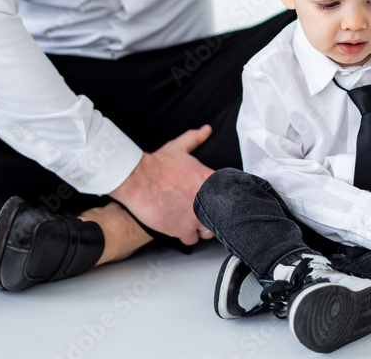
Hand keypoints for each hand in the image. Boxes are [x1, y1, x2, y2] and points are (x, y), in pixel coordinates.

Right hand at [108, 124, 214, 244]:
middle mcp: (207, 200)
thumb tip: (206, 129)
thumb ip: (194, 139)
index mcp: (209, 180)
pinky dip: (187, 236)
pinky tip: (181, 228)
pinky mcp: (183, 230)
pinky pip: (192, 240)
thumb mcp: (178, 148)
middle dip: (213, 215)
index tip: (217, 200)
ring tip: (192, 220)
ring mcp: (196, 217)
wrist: (139, 179)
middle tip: (202, 210)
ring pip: (209, 232)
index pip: (231, 195)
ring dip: (201, 228)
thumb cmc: (158, 165)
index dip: (225, 200)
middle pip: (222, 217)